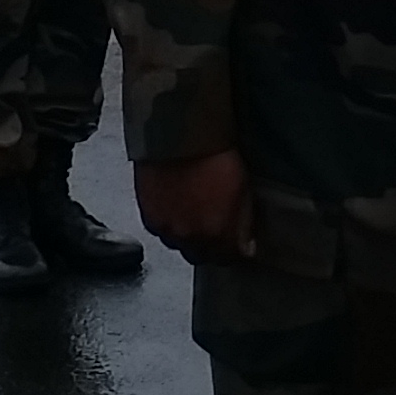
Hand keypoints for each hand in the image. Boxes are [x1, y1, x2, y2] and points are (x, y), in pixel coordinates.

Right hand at [136, 149, 253, 259]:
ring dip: (190, 237)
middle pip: (205, 257)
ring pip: (181, 247)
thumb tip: (246, 244)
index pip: (231, 258)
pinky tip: (178, 209)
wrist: (178, 136)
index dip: (238, 250)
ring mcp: (168, 230)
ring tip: (196, 216)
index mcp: (218, 233)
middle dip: (214, 247)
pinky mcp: (149, 218)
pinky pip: (162, 233)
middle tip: (219, 230)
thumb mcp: (242, 188)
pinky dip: (171, 226)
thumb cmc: (213, 154)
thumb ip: (244, 222)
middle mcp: (191, 238)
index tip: (242, 244)